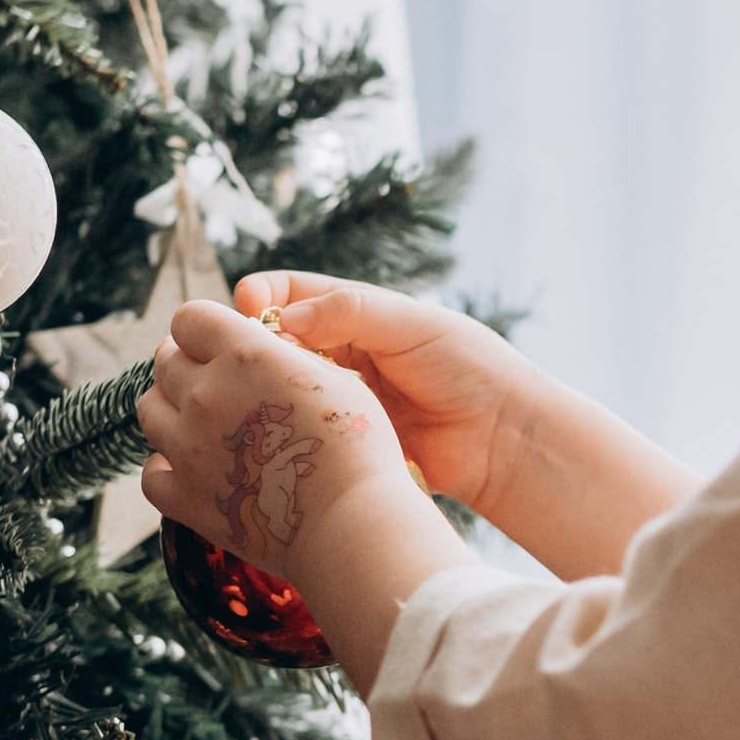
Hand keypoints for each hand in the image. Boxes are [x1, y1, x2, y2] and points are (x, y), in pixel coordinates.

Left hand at [136, 302, 404, 579]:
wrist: (350, 522)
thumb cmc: (357, 448)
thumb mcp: (334, 378)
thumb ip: (284, 356)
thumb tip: (260, 346)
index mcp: (245, 355)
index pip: (189, 318)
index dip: (201, 329)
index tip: (215, 343)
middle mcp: (207, 394)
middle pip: (165, 361)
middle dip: (186, 364)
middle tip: (214, 384)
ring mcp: (187, 447)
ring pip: (150, 410)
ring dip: (172, 410)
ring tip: (203, 425)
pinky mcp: (184, 496)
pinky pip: (151, 472)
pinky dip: (167, 469)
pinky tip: (194, 470)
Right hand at [227, 272, 528, 514]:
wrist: (503, 436)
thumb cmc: (467, 366)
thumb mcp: (408, 323)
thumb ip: (349, 313)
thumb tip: (282, 319)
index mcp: (353, 315)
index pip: (287, 296)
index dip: (260, 298)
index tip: (246, 309)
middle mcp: (338, 356)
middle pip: (272, 346)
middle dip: (248, 349)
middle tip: (236, 361)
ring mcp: (336, 401)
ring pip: (279, 391)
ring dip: (261, 392)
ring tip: (250, 397)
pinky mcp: (341, 443)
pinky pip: (299, 433)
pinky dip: (281, 432)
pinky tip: (269, 434)